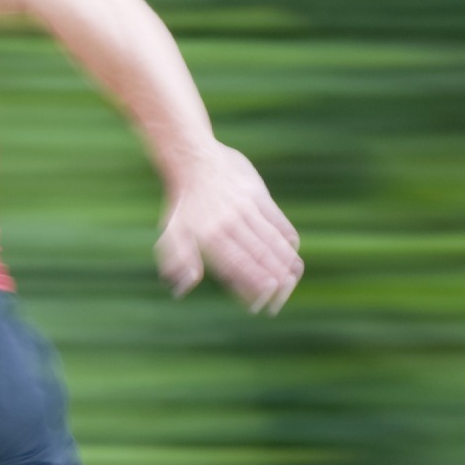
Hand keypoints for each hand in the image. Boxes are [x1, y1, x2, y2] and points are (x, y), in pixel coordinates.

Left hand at [155, 144, 302, 313]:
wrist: (194, 159)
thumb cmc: (182, 202)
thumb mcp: (171, 233)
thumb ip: (179, 261)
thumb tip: (183, 289)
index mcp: (209, 235)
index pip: (236, 266)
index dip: (250, 287)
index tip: (259, 305)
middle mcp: (230, 223)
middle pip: (259, 258)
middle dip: (272, 283)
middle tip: (277, 303)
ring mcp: (247, 209)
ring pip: (274, 242)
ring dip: (285, 266)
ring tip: (290, 284)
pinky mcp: (260, 196)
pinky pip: (280, 222)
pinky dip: (289, 241)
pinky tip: (293, 256)